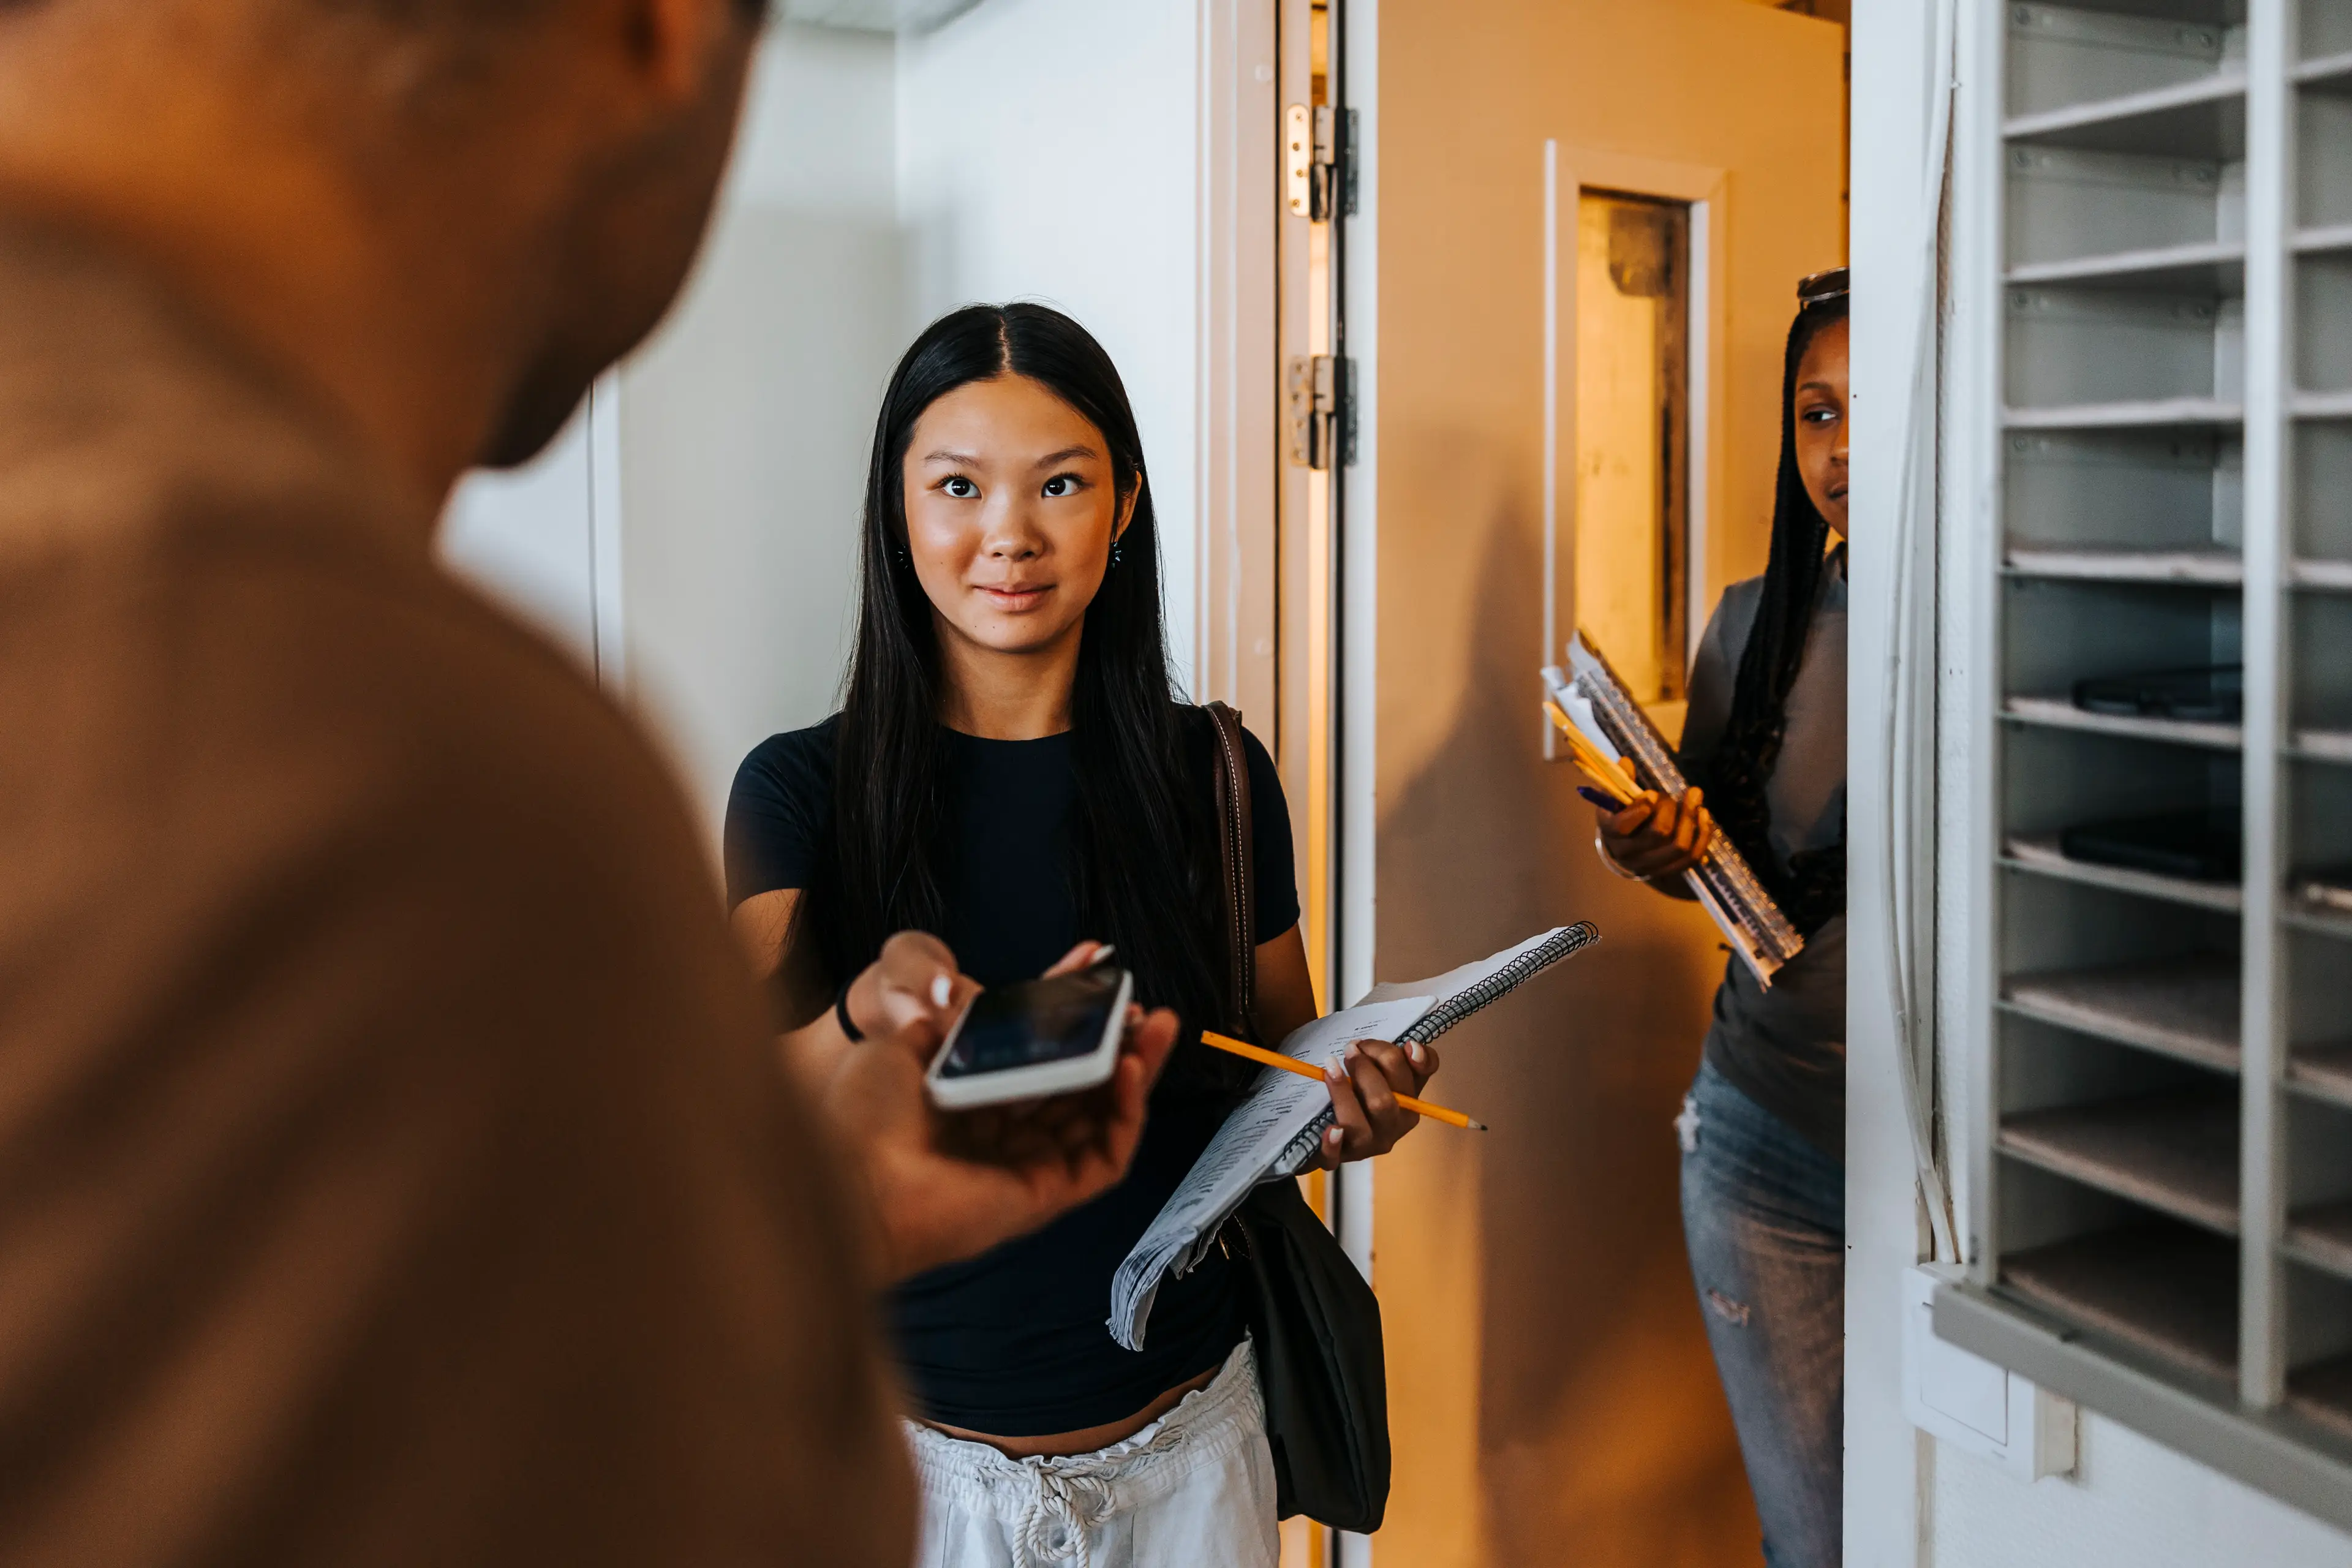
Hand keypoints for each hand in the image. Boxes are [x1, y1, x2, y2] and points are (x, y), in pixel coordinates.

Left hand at [819, 940, 1178, 1282]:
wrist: (850, 1179)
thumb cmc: (860, 1119)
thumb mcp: (898, 1047)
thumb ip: (938, 1020)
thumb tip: (959, 991)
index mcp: (971, 1098)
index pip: (1037, 1050)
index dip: (1069, 1011)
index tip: (1095, 967)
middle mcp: (1004, 1132)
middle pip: (1080, 1082)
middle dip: (1117, 1041)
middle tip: (1145, 1004)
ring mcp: (1029, 1164)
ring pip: (1102, 1116)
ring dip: (1137, 1070)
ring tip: (1157, 1026)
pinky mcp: (1047, 1194)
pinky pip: (1105, 1155)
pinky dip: (1126, 1114)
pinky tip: (1130, 1070)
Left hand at [1315, 1036, 1441, 1167]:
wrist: (1324, 1128)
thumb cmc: (1359, 1091)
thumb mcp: (1382, 1070)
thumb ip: (1399, 1056)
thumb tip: (1413, 1046)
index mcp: (1409, 1103)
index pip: (1416, 1079)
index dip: (1404, 1058)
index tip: (1401, 1043)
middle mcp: (1392, 1128)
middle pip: (1384, 1102)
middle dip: (1365, 1069)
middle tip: (1350, 1049)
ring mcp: (1365, 1147)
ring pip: (1358, 1125)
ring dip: (1343, 1092)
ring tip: (1330, 1068)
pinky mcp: (1337, 1159)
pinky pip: (1334, 1158)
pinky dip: (1332, 1145)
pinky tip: (1330, 1130)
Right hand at [1595, 786, 1715, 879]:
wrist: (1627, 845)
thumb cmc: (1623, 814)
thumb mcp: (1618, 797)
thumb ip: (1622, 780)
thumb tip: (1626, 762)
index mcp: (1610, 832)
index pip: (1621, 827)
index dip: (1639, 810)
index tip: (1652, 794)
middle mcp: (1628, 854)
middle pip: (1658, 833)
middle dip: (1670, 808)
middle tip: (1671, 795)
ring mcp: (1650, 867)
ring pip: (1679, 846)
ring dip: (1691, 819)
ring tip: (1695, 798)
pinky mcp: (1670, 871)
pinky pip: (1693, 857)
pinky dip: (1702, 835)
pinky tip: (1704, 815)